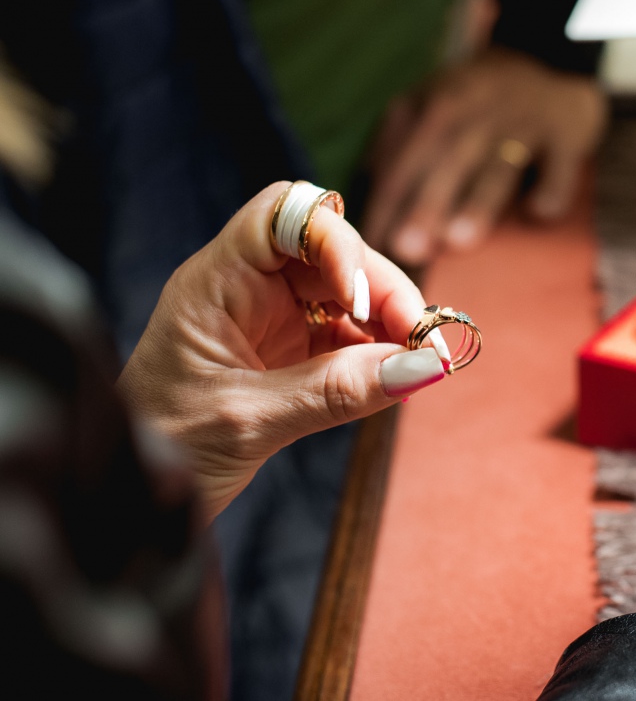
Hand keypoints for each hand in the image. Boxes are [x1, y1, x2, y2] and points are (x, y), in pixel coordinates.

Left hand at [117, 182, 449, 519]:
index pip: (285, 215)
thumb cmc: (162, 452)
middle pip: (333, 253)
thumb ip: (338, 391)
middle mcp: (247, 288)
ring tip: (420, 365)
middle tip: (423, 345)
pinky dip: (382, 353)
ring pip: (351, 293)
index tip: (365, 304)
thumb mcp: (250, 422)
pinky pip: (351, 336)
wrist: (130, 502)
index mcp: (216, 282)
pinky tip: (399, 377)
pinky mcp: (294, 355)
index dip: (336, 244)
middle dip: (383, 290)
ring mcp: (273, 320)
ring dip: (391, 323)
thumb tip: (424, 367)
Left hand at [362, 47, 606, 263]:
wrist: (550, 60)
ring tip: (459, 241)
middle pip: (447, 159)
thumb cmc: (477, 106)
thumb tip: (366, 209)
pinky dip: (551, 186)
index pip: (404, 156)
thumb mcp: (430, 108)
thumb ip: (398, 150)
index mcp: (436, 105)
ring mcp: (524, 118)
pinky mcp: (567, 131)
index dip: (387, 200)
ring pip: (498, 163)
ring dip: (478, 202)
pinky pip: (559, 162)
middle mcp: (477, 107)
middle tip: (406, 249)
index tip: (372, 245)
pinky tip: (539, 213)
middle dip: (425, 204)